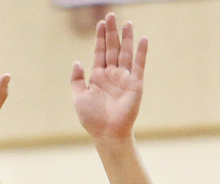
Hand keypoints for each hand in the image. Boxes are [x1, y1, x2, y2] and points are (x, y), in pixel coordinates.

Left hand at [71, 13, 146, 143]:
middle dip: (111, 32)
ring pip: (125, 53)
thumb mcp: (78, 97)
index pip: (100, 52)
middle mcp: (111, 74)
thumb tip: (77, 61)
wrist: (107, 133)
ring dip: (126, 38)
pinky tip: (143, 39)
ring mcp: (124, 78)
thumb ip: (76, 79)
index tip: (100, 23)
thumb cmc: (92, 119)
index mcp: (98, 76)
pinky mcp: (135, 84)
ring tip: (127, 23)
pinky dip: (141, 53)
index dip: (100, 38)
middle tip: (111, 15)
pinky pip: (138, 65)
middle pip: (112, 48)